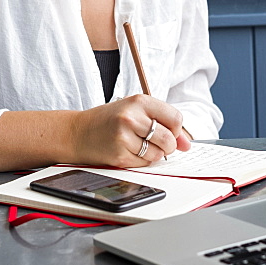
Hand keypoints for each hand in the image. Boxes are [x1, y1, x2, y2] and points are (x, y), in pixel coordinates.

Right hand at [69, 95, 189, 167]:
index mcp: (139, 101)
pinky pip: (144, 164)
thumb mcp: (135, 112)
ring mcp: (124, 136)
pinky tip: (127, 151)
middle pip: (169, 139)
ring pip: (158, 154)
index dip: (176, 130)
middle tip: (155, 143)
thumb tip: (187, 144)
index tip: (169, 132)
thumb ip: (162, 123)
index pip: (175, 118)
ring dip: (153, 155)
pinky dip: (140, 161)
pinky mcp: (119, 154)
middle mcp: (131, 116)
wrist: (78, 132)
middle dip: (167, 146)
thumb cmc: (109, 121)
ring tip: (137, 145)